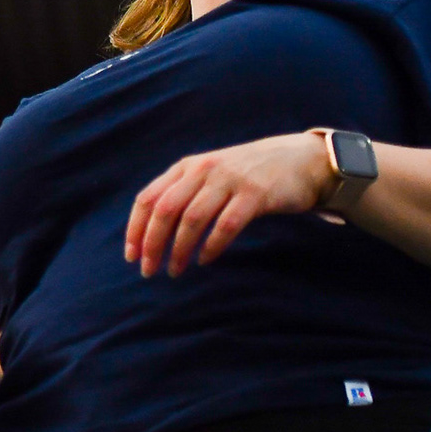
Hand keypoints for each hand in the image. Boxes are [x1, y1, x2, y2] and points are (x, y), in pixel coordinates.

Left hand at [125, 132, 336, 277]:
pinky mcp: (255, 194)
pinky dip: (212, 245)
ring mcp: (229, 180)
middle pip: (165, 210)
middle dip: (152, 243)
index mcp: (185, 168)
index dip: (135, 228)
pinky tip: (204, 260)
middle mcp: (202, 170)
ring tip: (175, 271)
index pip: (148, 198)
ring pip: (192, 218)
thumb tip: (150, 233)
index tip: (131, 256)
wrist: (299, 160)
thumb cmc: (246, 176)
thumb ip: (182, 195)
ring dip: (179, 249)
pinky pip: (226, 224)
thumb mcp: (208, 177)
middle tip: (148, 270)